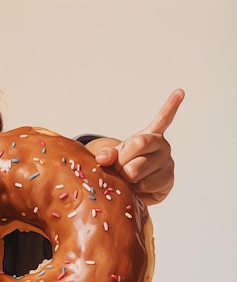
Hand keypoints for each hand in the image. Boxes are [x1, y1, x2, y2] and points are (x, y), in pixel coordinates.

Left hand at [89, 89, 184, 204]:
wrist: (133, 185)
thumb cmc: (124, 166)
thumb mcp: (113, 156)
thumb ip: (107, 154)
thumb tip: (102, 158)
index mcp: (150, 136)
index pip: (161, 120)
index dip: (170, 106)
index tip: (179, 92)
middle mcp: (163, 146)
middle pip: (138, 146)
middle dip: (121, 160)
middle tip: (120, 168)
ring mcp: (167, 163)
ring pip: (138, 170)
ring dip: (127, 178)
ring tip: (130, 179)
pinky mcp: (168, 180)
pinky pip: (145, 185)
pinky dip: (136, 189)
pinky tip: (138, 187)